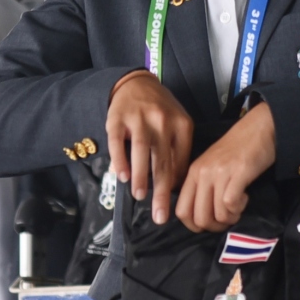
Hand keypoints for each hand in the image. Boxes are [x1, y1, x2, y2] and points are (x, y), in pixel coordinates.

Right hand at [106, 72, 193, 224]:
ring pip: (142, 151)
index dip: (175, 184)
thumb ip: (176, 150)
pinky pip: (118, 142)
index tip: (172, 205)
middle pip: (163, 161)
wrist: (136, 83)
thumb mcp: (176, 124)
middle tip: (160, 216)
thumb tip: (173, 186)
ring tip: (140, 195)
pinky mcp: (118, 118)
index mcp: (182, 125)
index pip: (181, 161)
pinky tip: (121, 176)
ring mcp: (140, 118)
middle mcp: (162, 121)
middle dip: (161, 191)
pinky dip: (120, 159)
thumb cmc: (160, 110)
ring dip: (140, 176)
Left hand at [176, 102, 275, 232]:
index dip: (194, 226)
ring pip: (217, 214)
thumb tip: (201, 215)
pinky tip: (245, 197)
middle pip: (199, 217)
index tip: (210, 224)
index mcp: (193, 172)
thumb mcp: (212, 164)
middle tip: (227, 218)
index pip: (182, 210)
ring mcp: (219, 172)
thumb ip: (203, 185)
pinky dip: (239, 208)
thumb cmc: (238, 148)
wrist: (260, 127)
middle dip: (215, 226)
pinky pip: (231, 204)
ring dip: (230, 217)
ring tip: (238, 206)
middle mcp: (202, 173)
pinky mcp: (238, 173)